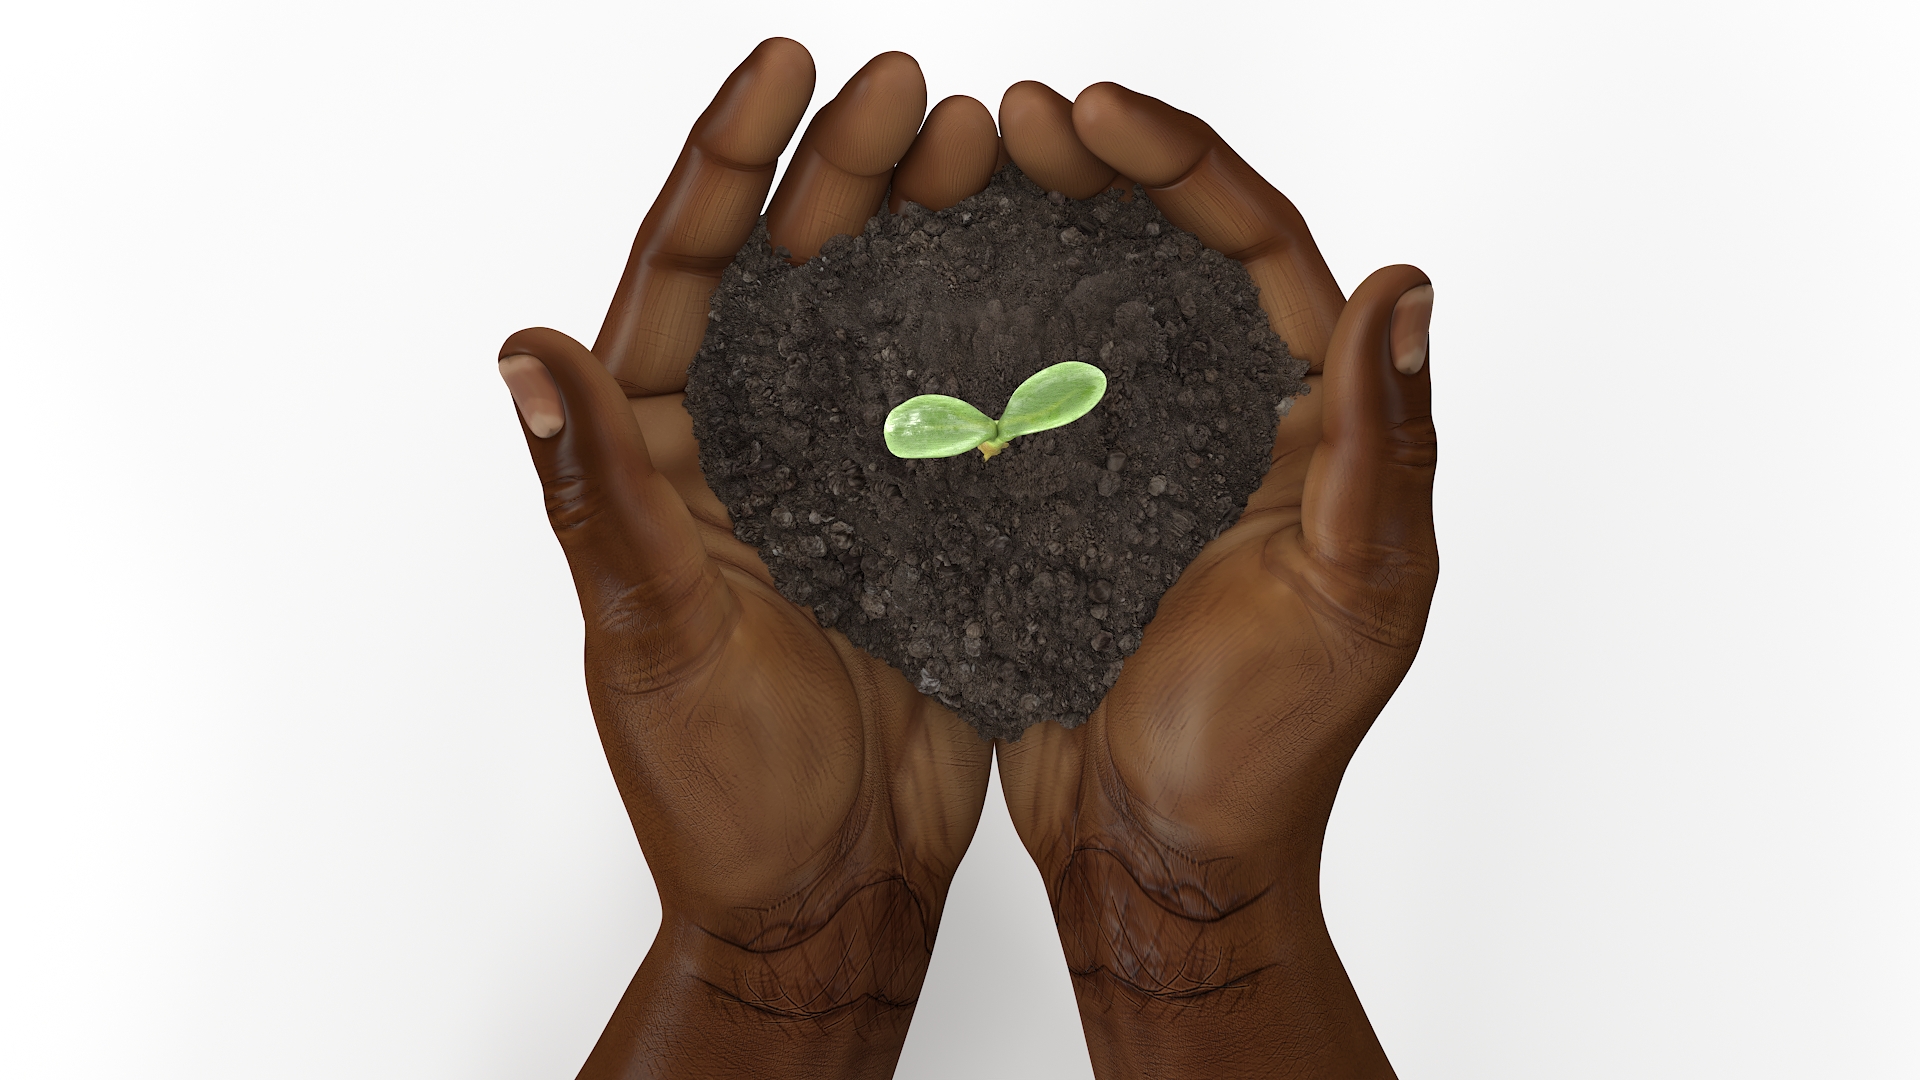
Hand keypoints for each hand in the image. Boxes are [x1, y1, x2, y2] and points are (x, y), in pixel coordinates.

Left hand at [496, 40, 1007, 1078]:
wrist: (830, 885)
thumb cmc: (722, 787)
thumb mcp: (655, 634)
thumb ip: (606, 495)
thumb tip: (523, 356)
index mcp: (659, 456)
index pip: (681, 275)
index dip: (728, 163)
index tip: (788, 67)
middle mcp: (740, 448)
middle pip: (785, 272)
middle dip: (842, 169)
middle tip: (915, 92)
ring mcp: (831, 478)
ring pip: (876, 319)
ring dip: (919, 228)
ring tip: (981, 150)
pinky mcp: (913, 521)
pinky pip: (948, 400)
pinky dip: (985, 329)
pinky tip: (1031, 268)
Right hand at [993, 83, 1436, 1079]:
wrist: (1156, 859)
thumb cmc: (1265, 753)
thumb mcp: (1347, 598)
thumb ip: (1374, 447)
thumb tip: (1405, 288)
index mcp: (1309, 426)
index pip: (1259, 249)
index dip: (1182, 166)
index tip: (1092, 114)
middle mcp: (1227, 424)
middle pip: (1166, 253)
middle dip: (1094, 171)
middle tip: (1005, 124)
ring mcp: (1137, 461)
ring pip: (1084, 308)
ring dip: (1024, 232)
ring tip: (945, 176)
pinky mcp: (1060, 508)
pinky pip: (1017, 395)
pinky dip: (971, 335)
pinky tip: (909, 293)